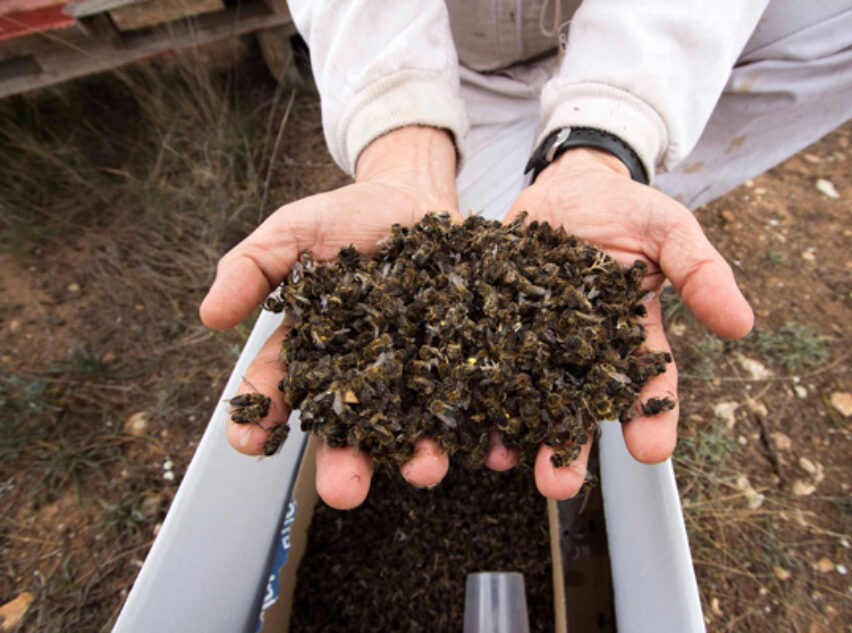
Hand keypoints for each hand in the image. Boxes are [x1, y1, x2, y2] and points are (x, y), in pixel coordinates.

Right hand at [202, 126, 464, 508]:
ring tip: (424, 469)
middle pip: (348, 428)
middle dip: (344, 462)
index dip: (260, 418)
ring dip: (416, 454)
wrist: (413, 193)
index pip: (280, 390)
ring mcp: (410, 370)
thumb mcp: (291, 232)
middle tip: (344, 491)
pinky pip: (467, 394)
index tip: (248, 442)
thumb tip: (209, 315)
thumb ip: (251, 267)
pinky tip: (487, 448)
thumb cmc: (344, 216)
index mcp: (312, 351)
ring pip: (411, 422)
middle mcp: (359, 373)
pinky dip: (478, 423)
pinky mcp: (458, 358)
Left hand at [501, 147, 754, 498]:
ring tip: (510, 467)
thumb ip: (700, 272)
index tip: (651, 453)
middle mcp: (585, 350)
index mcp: (631, 336)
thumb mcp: (669, 229)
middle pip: (581, 407)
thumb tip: (742, 324)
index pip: (646, 385)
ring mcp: (539, 341)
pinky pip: (489, 363)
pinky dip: (479, 394)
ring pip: (531, 396)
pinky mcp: (498, 325)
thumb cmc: (625, 207)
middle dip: (573, 449)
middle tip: (561, 485)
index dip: (651, 419)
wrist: (566, 182)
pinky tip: (472, 424)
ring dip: (520, 436)